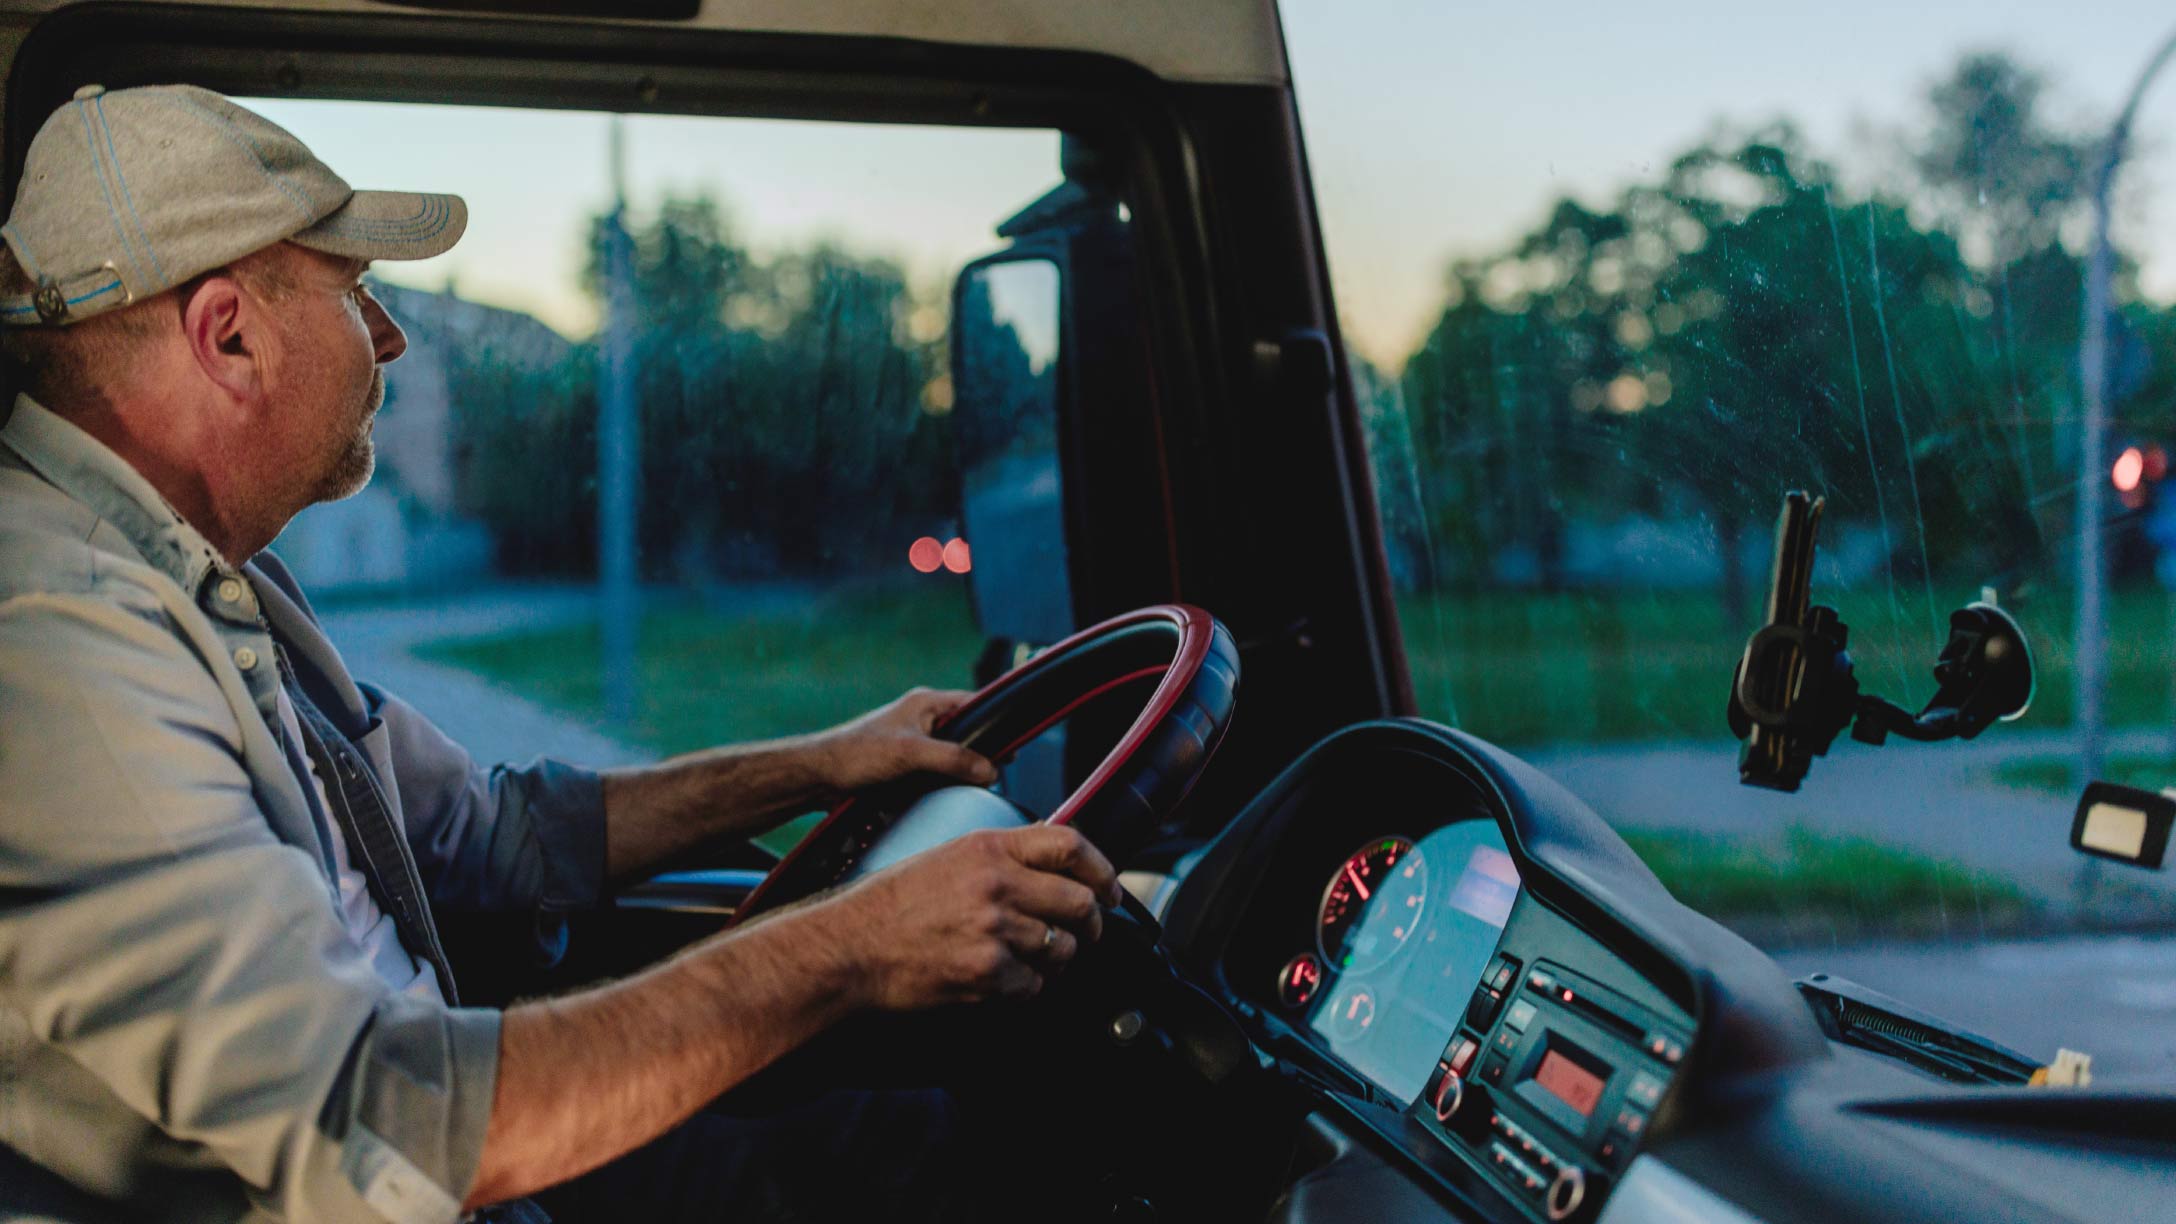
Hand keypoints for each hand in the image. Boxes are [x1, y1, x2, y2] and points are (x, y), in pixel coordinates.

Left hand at [810, 687, 997, 795]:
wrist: (818, 777)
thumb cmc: (856, 754)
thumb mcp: (913, 753)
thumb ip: (954, 759)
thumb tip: (991, 770)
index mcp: (925, 703)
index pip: (974, 704)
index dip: (996, 722)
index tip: (1015, 742)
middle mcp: (921, 720)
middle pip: (967, 734)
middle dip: (981, 753)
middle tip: (997, 772)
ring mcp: (913, 744)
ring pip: (951, 757)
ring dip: (960, 772)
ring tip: (972, 787)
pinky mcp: (904, 766)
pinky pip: (934, 774)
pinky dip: (942, 784)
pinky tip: (947, 796)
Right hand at [821, 825, 1122, 1008]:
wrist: (849, 950)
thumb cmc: (889, 906)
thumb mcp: (945, 858)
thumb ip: (1000, 859)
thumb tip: (1052, 870)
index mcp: (987, 848)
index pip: (1070, 845)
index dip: (1102, 868)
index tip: (1109, 887)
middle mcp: (996, 885)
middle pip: (1080, 901)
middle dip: (1091, 922)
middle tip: (1085, 932)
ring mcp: (994, 931)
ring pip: (1062, 947)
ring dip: (1057, 958)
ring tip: (1034, 958)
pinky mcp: (987, 974)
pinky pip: (1034, 985)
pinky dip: (1027, 987)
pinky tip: (1005, 979)